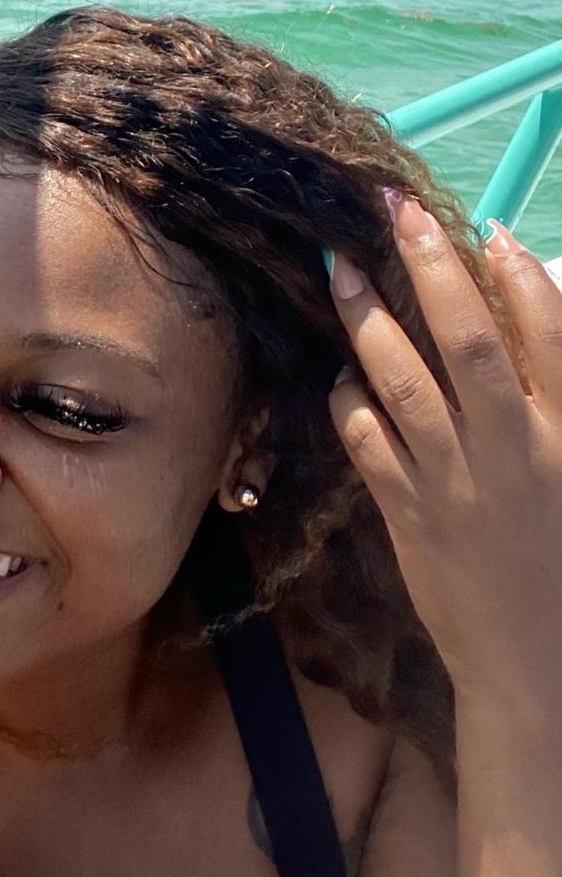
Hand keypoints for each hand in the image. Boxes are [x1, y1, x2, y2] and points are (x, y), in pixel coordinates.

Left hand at [328, 196, 561, 721]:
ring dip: (366, 317)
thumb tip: (534, 315)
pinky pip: (366, 440)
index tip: (487, 230)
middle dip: (428, 268)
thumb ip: (556, 401)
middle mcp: (517, 450)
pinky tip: (340, 372)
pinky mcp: (408, 514)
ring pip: (404, 381)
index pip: (553, 337)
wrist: (539, 665)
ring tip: (338, 267)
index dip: (519, 277)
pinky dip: (347, 397)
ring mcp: (457, 481)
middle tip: (393, 211)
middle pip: (470, 340)